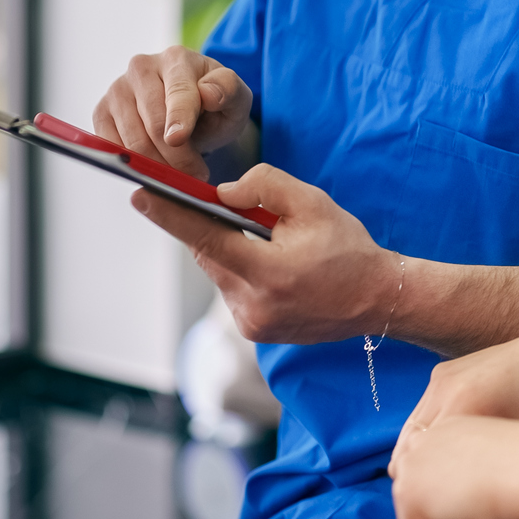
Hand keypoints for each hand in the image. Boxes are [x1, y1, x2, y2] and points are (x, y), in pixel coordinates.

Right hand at [93, 46, 251, 179]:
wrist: (193, 113)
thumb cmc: (215, 105)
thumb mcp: (235, 98)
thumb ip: (228, 91)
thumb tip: (208, 93)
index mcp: (176, 58)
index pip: (177, 92)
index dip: (178, 117)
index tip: (177, 139)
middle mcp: (141, 67)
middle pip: (153, 123)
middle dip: (177, 157)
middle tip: (197, 175)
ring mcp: (117, 89)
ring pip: (133, 141)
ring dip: (159, 167)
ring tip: (182, 175)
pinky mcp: (102, 112)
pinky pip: (113, 148)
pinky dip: (135, 166)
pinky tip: (156, 169)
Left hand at [130, 163, 395, 343]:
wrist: (378, 299)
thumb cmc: (348, 248)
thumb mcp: (312, 203)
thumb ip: (264, 187)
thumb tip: (221, 193)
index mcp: (269, 273)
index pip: (205, 239)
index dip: (169, 215)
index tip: (139, 194)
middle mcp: (253, 306)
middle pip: (209, 254)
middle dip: (207, 226)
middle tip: (209, 201)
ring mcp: (252, 324)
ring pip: (219, 271)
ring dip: (228, 249)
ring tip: (262, 237)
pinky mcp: (254, 331)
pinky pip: (231, 289)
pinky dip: (240, 269)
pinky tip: (268, 261)